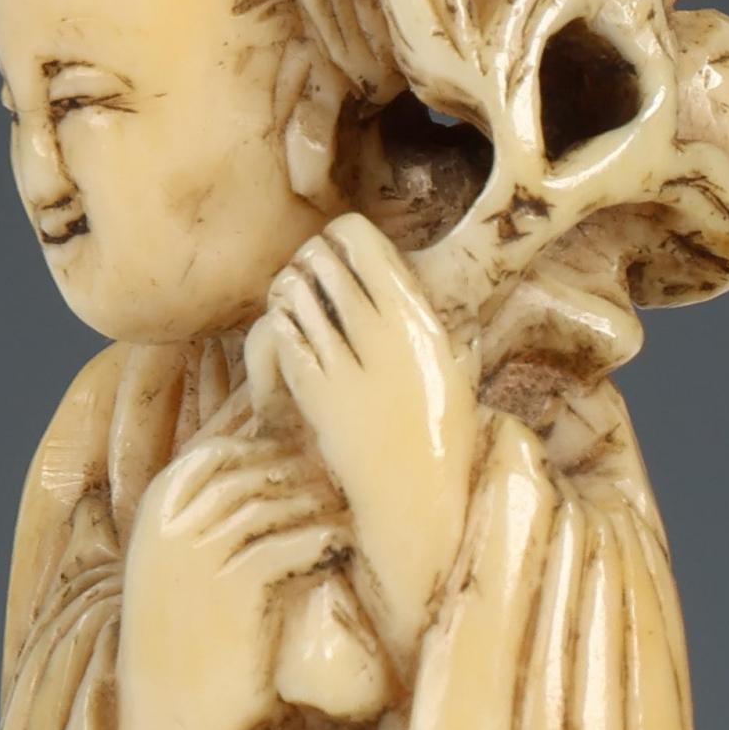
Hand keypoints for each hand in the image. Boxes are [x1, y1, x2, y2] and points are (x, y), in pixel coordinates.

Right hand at [118, 432, 346, 729]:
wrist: (175, 721)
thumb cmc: (192, 648)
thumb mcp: (184, 575)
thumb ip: (215, 525)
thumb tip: (279, 478)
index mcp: (155, 514)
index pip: (219, 454)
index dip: (270, 454)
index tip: (310, 467)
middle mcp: (173, 525)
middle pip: (256, 473)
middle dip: (307, 476)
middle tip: (352, 490)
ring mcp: (201, 553)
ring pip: (279, 503)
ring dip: (325, 505)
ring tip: (357, 519)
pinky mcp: (235, 587)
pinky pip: (294, 544)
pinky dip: (328, 540)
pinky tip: (348, 549)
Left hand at [248, 214, 477, 656]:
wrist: (413, 493)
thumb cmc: (439, 429)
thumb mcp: (446, 363)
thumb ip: (418, 318)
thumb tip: (391, 274)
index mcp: (416, 321)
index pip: (363, 245)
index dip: (345, 236)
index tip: (343, 244)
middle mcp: (378, 336)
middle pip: (323, 261)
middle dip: (314, 257)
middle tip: (314, 264)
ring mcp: (340, 362)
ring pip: (295, 292)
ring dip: (292, 284)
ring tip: (300, 289)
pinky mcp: (309, 389)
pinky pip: (282, 332)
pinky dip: (282, 320)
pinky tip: (290, 324)